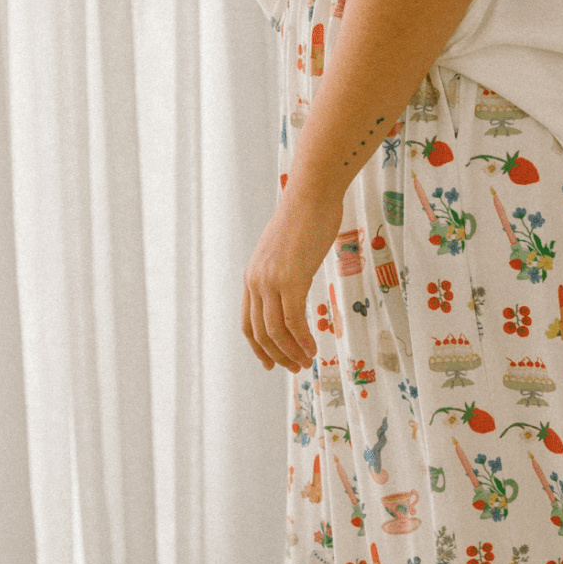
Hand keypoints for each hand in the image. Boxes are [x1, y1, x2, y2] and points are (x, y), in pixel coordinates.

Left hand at [241, 182, 342, 371]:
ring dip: (291, 352)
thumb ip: (285, 270)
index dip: (259, 347)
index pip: (248, 322)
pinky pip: (294, 321)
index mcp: (252, 276)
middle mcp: (256, 281)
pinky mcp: (291, 279)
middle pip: (260, 332)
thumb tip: (296, 282)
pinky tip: (313, 349)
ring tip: (306, 363)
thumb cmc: (306, 217)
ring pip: (276, 331)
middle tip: (296, 368)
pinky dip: (303, 340)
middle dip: (278, 355)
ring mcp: (271, 281)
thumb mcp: (287, 250)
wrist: (312, 195)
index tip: (272, 363)